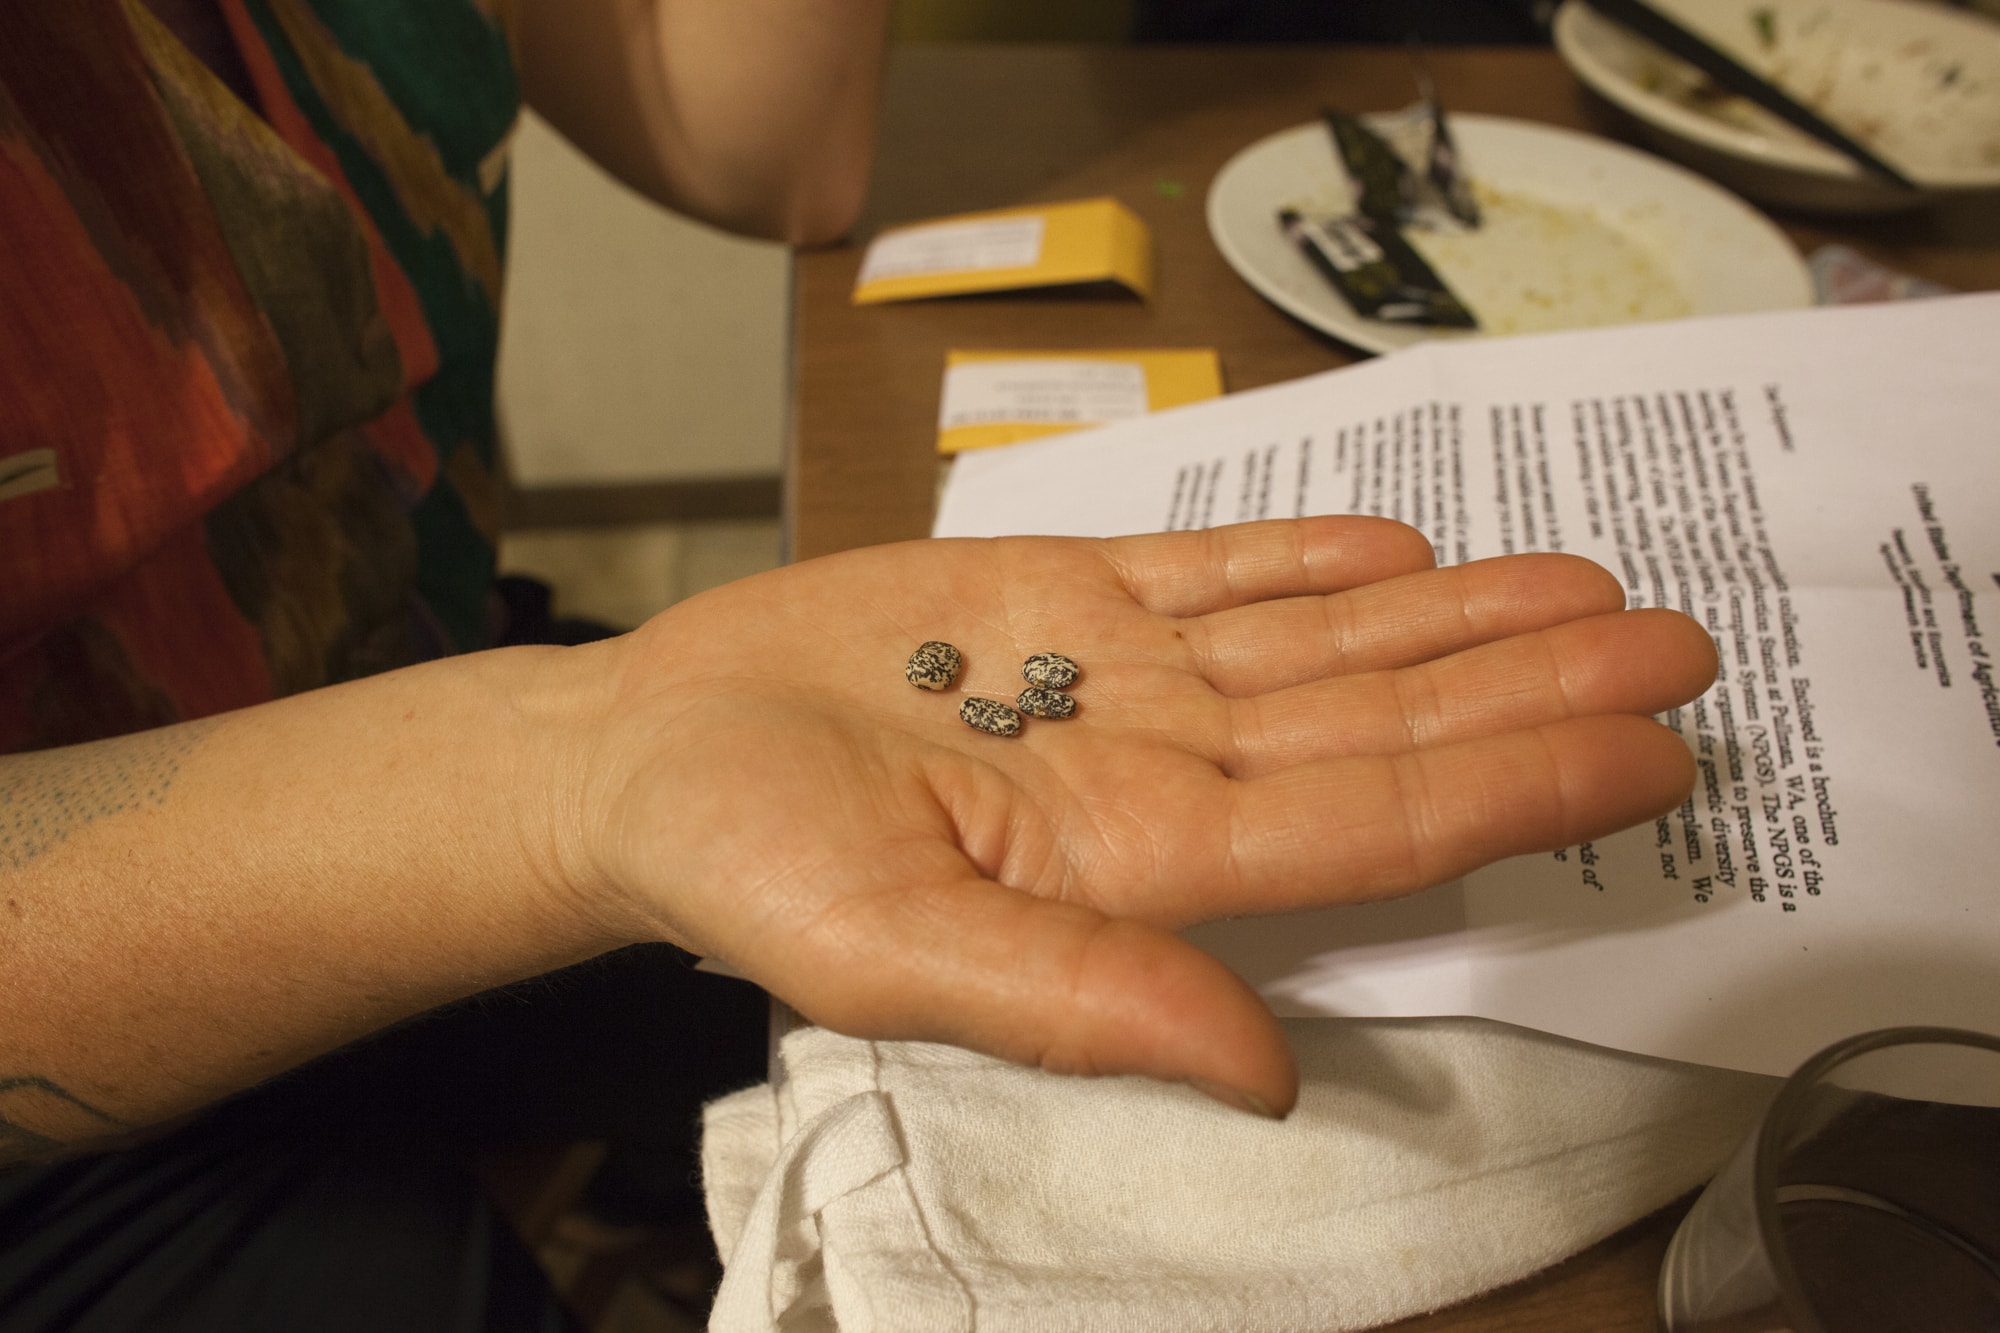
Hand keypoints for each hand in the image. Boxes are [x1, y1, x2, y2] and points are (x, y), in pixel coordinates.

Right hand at [570, 518, 1715, 1115]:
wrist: (644, 753)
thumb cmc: (741, 863)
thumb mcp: (887, 951)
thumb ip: (1079, 1002)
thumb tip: (1267, 1074)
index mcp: (1136, 867)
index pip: (1364, 828)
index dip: (1509, 786)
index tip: (1645, 754)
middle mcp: (1155, 770)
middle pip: (1376, 726)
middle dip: (1527, 688)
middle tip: (1679, 647)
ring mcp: (1114, 675)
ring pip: (1319, 641)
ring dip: (1454, 614)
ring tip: (1587, 585)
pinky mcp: (1055, 594)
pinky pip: (1210, 573)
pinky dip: (1306, 556)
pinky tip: (1402, 547)